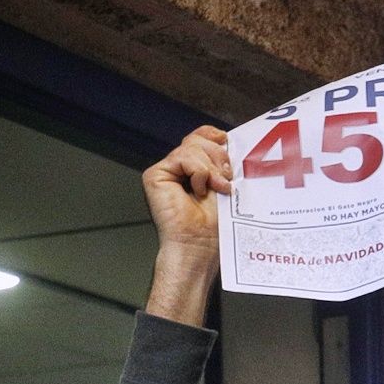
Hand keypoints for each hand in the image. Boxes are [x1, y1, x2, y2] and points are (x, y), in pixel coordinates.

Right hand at [141, 126, 230, 323]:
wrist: (200, 246)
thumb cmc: (214, 228)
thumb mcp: (225, 186)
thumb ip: (222, 163)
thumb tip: (226, 139)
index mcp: (194, 172)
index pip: (201, 139)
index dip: (214, 136)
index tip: (228, 142)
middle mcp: (178, 171)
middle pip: (197, 140)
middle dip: (218, 156)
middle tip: (226, 178)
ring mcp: (166, 172)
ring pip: (191, 147)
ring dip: (210, 168)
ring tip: (217, 188)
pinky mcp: (155, 176)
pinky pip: (183, 157)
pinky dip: (199, 172)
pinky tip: (200, 191)